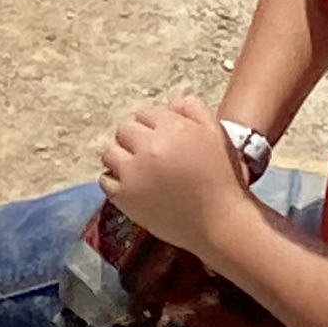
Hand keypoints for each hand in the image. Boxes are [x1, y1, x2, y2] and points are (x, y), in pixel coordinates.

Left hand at [100, 94, 249, 259]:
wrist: (219, 221)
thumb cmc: (221, 176)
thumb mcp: (215, 132)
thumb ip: (191, 109)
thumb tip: (168, 105)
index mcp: (171, 128)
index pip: (146, 114)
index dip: (154, 127)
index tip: (163, 141)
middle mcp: (149, 147)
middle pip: (125, 130)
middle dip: (136, 139)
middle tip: (150, 154)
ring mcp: (134, 173)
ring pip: (110, 151)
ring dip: (121, 156)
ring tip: (137, 168)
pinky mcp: (125, 197)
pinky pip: (105, 179)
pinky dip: (115, 179)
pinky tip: (132, 184)